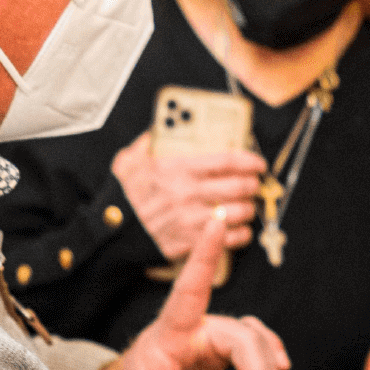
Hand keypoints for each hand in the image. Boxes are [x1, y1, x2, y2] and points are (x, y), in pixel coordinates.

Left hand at [86, 214, 286, 369]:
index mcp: (168, 334)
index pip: (189, 289)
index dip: (203, 255)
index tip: (217, 221)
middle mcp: (192, 327)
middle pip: (241, 335)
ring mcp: (208, 335)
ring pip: (253, 341)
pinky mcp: (219, 347)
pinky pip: (254, 344)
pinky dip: (269, 359)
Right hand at [112, 133, 267, 259]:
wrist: (111, 234)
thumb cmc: (122, 197)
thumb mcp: (129, 160)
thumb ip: (148, 142)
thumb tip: (162, 127)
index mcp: (177, 169)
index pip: (226, 161)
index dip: (249, 160)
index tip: (257, 162)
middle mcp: (188, 193)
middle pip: (238, 186)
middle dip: (253, 184)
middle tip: (254, 183)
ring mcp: (191, 219)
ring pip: (238, 212)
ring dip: (249, 208)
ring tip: (248, 204)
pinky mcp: (191, 242)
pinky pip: (229, 239)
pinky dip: (241, 234)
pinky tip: (240, 228)